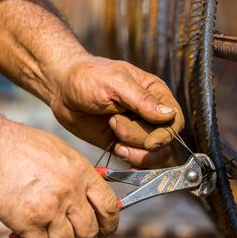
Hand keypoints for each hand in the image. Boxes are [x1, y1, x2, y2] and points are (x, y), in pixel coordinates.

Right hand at [0, 119, 118, 237]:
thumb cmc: (19, 145)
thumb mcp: (60, 151)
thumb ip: (78, 174)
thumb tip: (90, 196)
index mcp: (82, 173)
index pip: (110, 207)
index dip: (110, 224)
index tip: (104, 231)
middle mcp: (70, 192)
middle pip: (89, 231)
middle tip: (68, 234)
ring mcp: (50, 208)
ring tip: (43, 234)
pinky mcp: (27, 222)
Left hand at [48, 55, 184, 166]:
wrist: (62, 89)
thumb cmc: (87, 77)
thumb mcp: (115, 83)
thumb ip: (142, 100)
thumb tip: (168, 115)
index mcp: (155, 93)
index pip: (174, 120)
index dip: (165, 134)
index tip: (149, 140)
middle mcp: (150, 113)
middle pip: (163, 140)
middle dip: (139, 138)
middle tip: (114, 123)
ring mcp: (137, 130)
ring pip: (153, 154)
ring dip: (134, 151)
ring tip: (114, 137)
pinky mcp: (123, 143)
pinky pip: (138, 160)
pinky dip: (130, 160)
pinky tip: (116, 150)